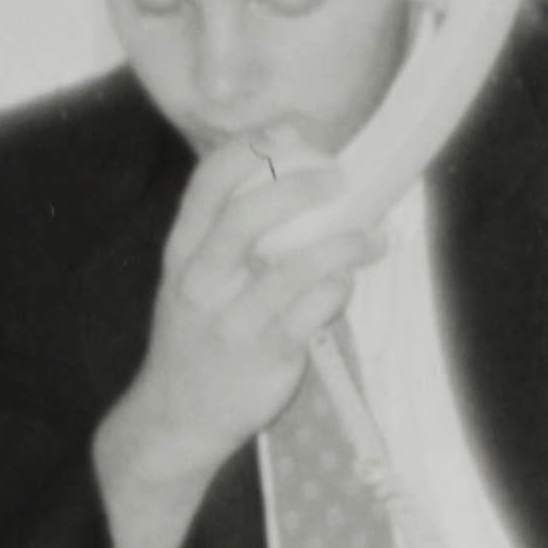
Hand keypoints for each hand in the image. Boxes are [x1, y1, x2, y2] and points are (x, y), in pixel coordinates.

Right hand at [104, 141, 374, 491]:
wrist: (176, 417)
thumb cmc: (197, 335)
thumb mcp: (194, 280)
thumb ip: (229, 236)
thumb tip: (294, 180)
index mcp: (184, 253)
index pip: (207, 185)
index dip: (251, 149)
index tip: (294, 130)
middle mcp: (203, 282)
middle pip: (245, 218)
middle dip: (297, 188)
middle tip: (340, 177)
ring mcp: (233, 322)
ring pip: (290, 270)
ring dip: (339, 245)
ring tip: (371, 236)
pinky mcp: (265, 357)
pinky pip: (308, 316)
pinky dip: (334, 293)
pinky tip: (348, 282)